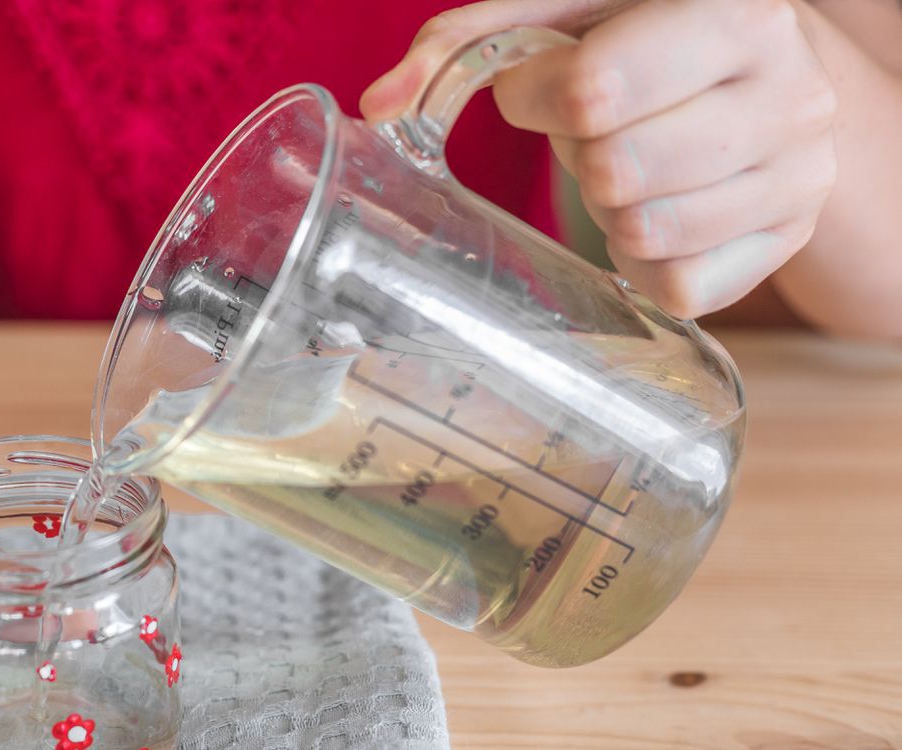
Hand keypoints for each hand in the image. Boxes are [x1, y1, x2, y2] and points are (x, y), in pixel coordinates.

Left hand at [361, 0, 837, 317]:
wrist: (762, 76)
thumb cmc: (640, 38)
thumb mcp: (563, 12)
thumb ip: (466, 44)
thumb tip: (380, 108)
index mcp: (735, 10)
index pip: (595, 90)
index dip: (538, 98)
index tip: (544, 84)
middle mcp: (791, 89)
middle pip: (620, 171)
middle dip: (583, 156)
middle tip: (600, 131)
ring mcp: (801, 172)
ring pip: (649, 234)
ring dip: (613, 210)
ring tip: (633, 165)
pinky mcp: (789, 240)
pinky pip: (679, 289)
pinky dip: (646, 264)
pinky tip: (660, 212)